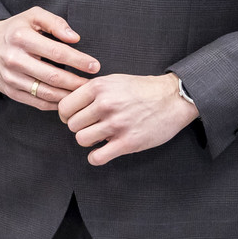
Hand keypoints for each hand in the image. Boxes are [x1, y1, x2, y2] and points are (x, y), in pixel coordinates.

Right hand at [0, 7, 98, 109]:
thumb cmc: (13, 29)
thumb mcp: (33, 16)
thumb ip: (55, 23)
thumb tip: (74, 38)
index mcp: (21, 38)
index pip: (57, 52)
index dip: (78, 60)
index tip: (94, 65)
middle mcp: (14, 59)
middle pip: (53, 76)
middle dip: (77, 82)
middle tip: (91, 83)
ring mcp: (11, 77)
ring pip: (45, 93)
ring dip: (67, 96)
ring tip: (82, 94)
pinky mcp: (9, 90)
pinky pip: (36, 102)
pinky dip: (54, 104)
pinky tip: (65, 99)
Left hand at [58, 73, 199, 165]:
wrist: (172, 98)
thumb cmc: (143, 89)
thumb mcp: (113, 80)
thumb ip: (92, 90)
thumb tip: (70, 103)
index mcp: (99, 87)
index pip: (65, 107)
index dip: (66, 115)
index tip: (73, 118)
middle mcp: (105, 104)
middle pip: (72, 125)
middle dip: (79, 127)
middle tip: (90, 126)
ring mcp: (116, 124)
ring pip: (81, 140)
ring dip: (88, 141)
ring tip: (99, 136)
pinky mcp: (127, 142)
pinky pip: (97, 157)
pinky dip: (96, 157)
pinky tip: (102, 151)